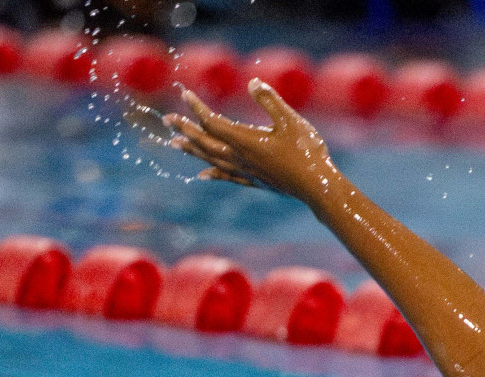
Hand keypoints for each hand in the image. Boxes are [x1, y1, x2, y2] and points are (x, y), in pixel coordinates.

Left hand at [165, 79, 334, 199]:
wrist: (317, 187)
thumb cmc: (307, 153)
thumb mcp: (291, 121)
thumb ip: (269, 101)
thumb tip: (252, 82)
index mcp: (245, 140)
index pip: (212, 122)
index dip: (196, 108)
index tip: (184, 95)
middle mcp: (240, 157)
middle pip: (206, 141)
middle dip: (185, 129)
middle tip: (167, 120)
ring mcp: (246, 172)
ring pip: (212, 159)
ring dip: (192, 150)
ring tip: (176, 144)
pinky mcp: (255, 181)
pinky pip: (227, 177)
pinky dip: (213, 173)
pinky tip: (203, 175)